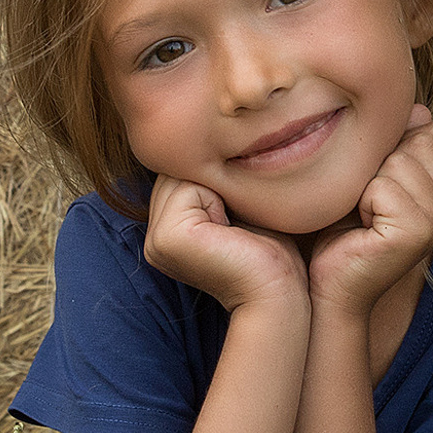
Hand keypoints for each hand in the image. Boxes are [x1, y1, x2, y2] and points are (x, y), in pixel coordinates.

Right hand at [142, 174, 307, 313]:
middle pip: (177, 171)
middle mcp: (153, 239)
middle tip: (238, 221)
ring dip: (217, 189)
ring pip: (182, 175)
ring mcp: (156, 241)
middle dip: (213, 182)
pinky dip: (217, 198)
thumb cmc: (270, 253)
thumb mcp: (237, 209)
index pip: (181, 175)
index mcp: (166, 233)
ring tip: (234, 226)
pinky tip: (231, 230)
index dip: (216, 180)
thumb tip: (211, 139)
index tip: (239, 215)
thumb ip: (215, 184)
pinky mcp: (167, 238)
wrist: (279, 293)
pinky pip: (188, 186)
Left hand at [307, 106, 432, 313]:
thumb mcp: (372, 177)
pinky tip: (361, 227)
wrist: (331, 285)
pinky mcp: (419, 232)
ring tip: (363, 215)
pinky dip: (361, 200)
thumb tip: (417, 108)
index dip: (391, 150)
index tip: (376, 188)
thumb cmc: (344, 230)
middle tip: (366, 204)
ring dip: (366, 184)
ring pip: (398, 160)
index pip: (430, 130)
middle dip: (378, 165)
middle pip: (416, 141)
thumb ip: (396, 144)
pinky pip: (382, 186)